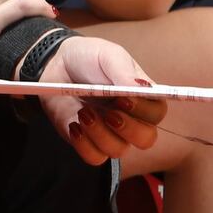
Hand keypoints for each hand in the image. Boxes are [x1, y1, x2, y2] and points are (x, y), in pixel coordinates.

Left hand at [37, 36, 166, 164]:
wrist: (56, 64)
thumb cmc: (88, 57)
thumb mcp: (106, 55)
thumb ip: (123, 70)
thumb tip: (142, 88)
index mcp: (141, 96)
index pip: (157, 113)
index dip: (144, 110)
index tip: (124, 98)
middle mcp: (130, 118)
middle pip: (145, 139)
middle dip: (128, 129)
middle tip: (108, 113)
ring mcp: (110, 132)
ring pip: (118, 150)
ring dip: (100, 134)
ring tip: (83, 112)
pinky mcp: (88, 141)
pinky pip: (94, 157)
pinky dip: (84, 144)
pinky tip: (74, 124)